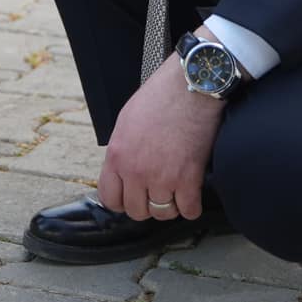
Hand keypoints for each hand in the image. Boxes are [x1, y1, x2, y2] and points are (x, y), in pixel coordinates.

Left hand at [95, 46, 225, 222]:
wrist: (190, 87)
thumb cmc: (160, 97)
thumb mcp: (126, 122)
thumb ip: (122, 151)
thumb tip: (123, 172)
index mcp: (117, 156)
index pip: (110, 199)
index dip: (122, 202)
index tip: (132, 197)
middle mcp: (135, 171)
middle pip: (137, 211)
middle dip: (147, 205)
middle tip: (157, 193)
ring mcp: (162, 177)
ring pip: (162, 213)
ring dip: (170, 206)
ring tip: (176, 192)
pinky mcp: (188, 179)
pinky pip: (189, 211)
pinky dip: (191, 206)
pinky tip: (192, 194)